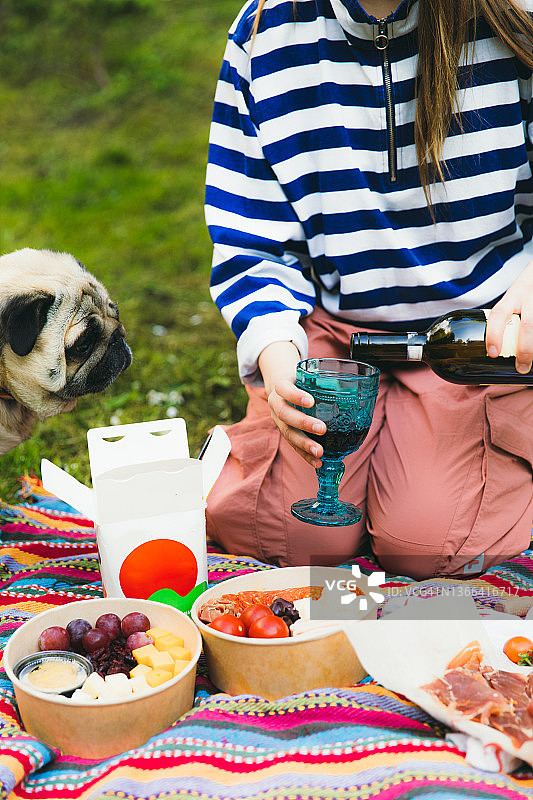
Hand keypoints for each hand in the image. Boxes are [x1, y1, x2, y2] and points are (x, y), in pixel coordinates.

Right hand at [258, 341, 325, 466]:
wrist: (282, 387)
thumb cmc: (301, 381)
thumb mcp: (307, 375)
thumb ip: (324, 381)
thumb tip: (356, 386)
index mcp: (281, 386)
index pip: (284, 388)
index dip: (295, 396)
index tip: (311, 401)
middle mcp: (276, 404)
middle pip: (285, 414)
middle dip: (303, 423)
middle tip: (322, 428)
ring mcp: (278, 420)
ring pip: (288, 433)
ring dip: (304, 444)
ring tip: (319, 452)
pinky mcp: (285, 432)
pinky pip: (294, 446)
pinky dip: (306, 455)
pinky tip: (317, 462)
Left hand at [485, 260, 532, 373]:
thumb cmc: (526, 291)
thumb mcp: (512, 299)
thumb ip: (505, 318)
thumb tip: (492, 351)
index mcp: (513, 296)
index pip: (499, 314)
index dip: (494, 334)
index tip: (492, 353)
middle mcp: (529, 298)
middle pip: (528, 325)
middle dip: (525, 349)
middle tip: (521, 368)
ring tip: (532, 365)